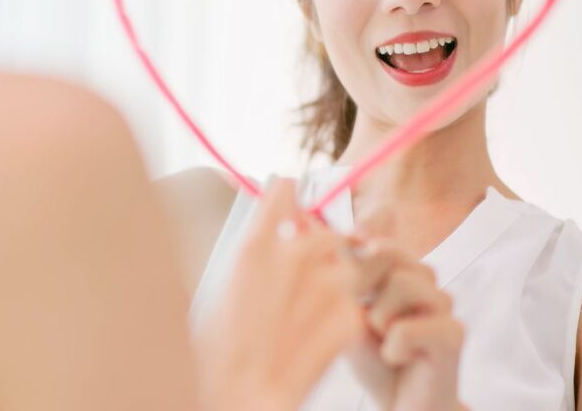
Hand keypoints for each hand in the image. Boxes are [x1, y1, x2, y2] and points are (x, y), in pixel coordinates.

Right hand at [195, 178, 367, 410]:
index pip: (284, 191)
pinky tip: (326, 339)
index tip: (296, 208)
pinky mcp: (348, 316)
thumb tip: (273, 235)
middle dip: (327, 251)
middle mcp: (293, 255)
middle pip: (328, 232)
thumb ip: (255, 254)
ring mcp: (325, 285)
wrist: (241, 396)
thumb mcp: (224, 290)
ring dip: (344, 284)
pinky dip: (351, 320)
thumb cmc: (222, 355)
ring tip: (320, 316)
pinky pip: (358, 305)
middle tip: (314, 280)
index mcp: (255, 245)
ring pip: (351, 265)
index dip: (293, 199)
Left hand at [344, 209, 465, 410]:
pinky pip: (406, 330)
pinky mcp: (454, 333)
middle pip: (384, 253)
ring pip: (399, 285)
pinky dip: (392, 350)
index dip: (353, 246)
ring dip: (377, 322)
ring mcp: (443, 303)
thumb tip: (336, 237)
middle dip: (360, 285)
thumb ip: (346, 276)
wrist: (402, 405)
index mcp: (398, 267)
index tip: (343, 258)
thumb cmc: (374, 358)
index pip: (374, 237)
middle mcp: (424, 277)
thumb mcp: (347, 313)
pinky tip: (401, 359)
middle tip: (363, 319)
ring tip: (385, 341)